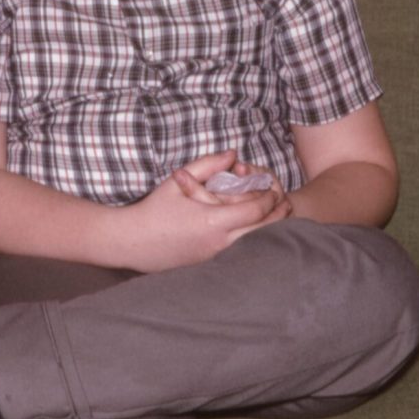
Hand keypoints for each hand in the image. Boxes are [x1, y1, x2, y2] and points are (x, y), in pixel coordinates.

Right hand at [127, 149, 289, 270]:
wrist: (133, 242)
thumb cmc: (154, 210)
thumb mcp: (177, 182)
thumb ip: (207, 165)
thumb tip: (233, 154)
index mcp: (212, 221)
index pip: (255, 210)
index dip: (268, 197)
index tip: (271, 187)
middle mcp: (220, 243)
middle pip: (264, 231)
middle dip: (278, 214)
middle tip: (284, 202)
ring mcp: (217, 257)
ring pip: (257, 244)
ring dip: (270, 229)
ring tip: (276, 215)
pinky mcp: (212, 264)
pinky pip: (243, 252)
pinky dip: (255, 240)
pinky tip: (257, 230)